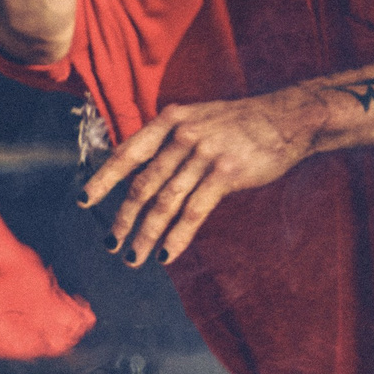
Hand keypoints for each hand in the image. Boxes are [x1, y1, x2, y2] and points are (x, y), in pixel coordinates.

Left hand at [82, 86, 336, 264]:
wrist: (288, 117)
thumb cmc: (240, 123)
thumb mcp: (198, 119)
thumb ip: (168, 141)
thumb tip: (140, 172)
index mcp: (170, 121)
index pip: (127, 153)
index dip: (104, 179)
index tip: (85, 201)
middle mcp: (182, 136)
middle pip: (143, 184)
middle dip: (124, 218)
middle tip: (111, 242)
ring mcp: (204, 154)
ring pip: (166, 202)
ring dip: (147, 234)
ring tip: (134, 256)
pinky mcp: (226, 173)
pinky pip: (195, 211)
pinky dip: (178, 236)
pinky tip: (167, 253)